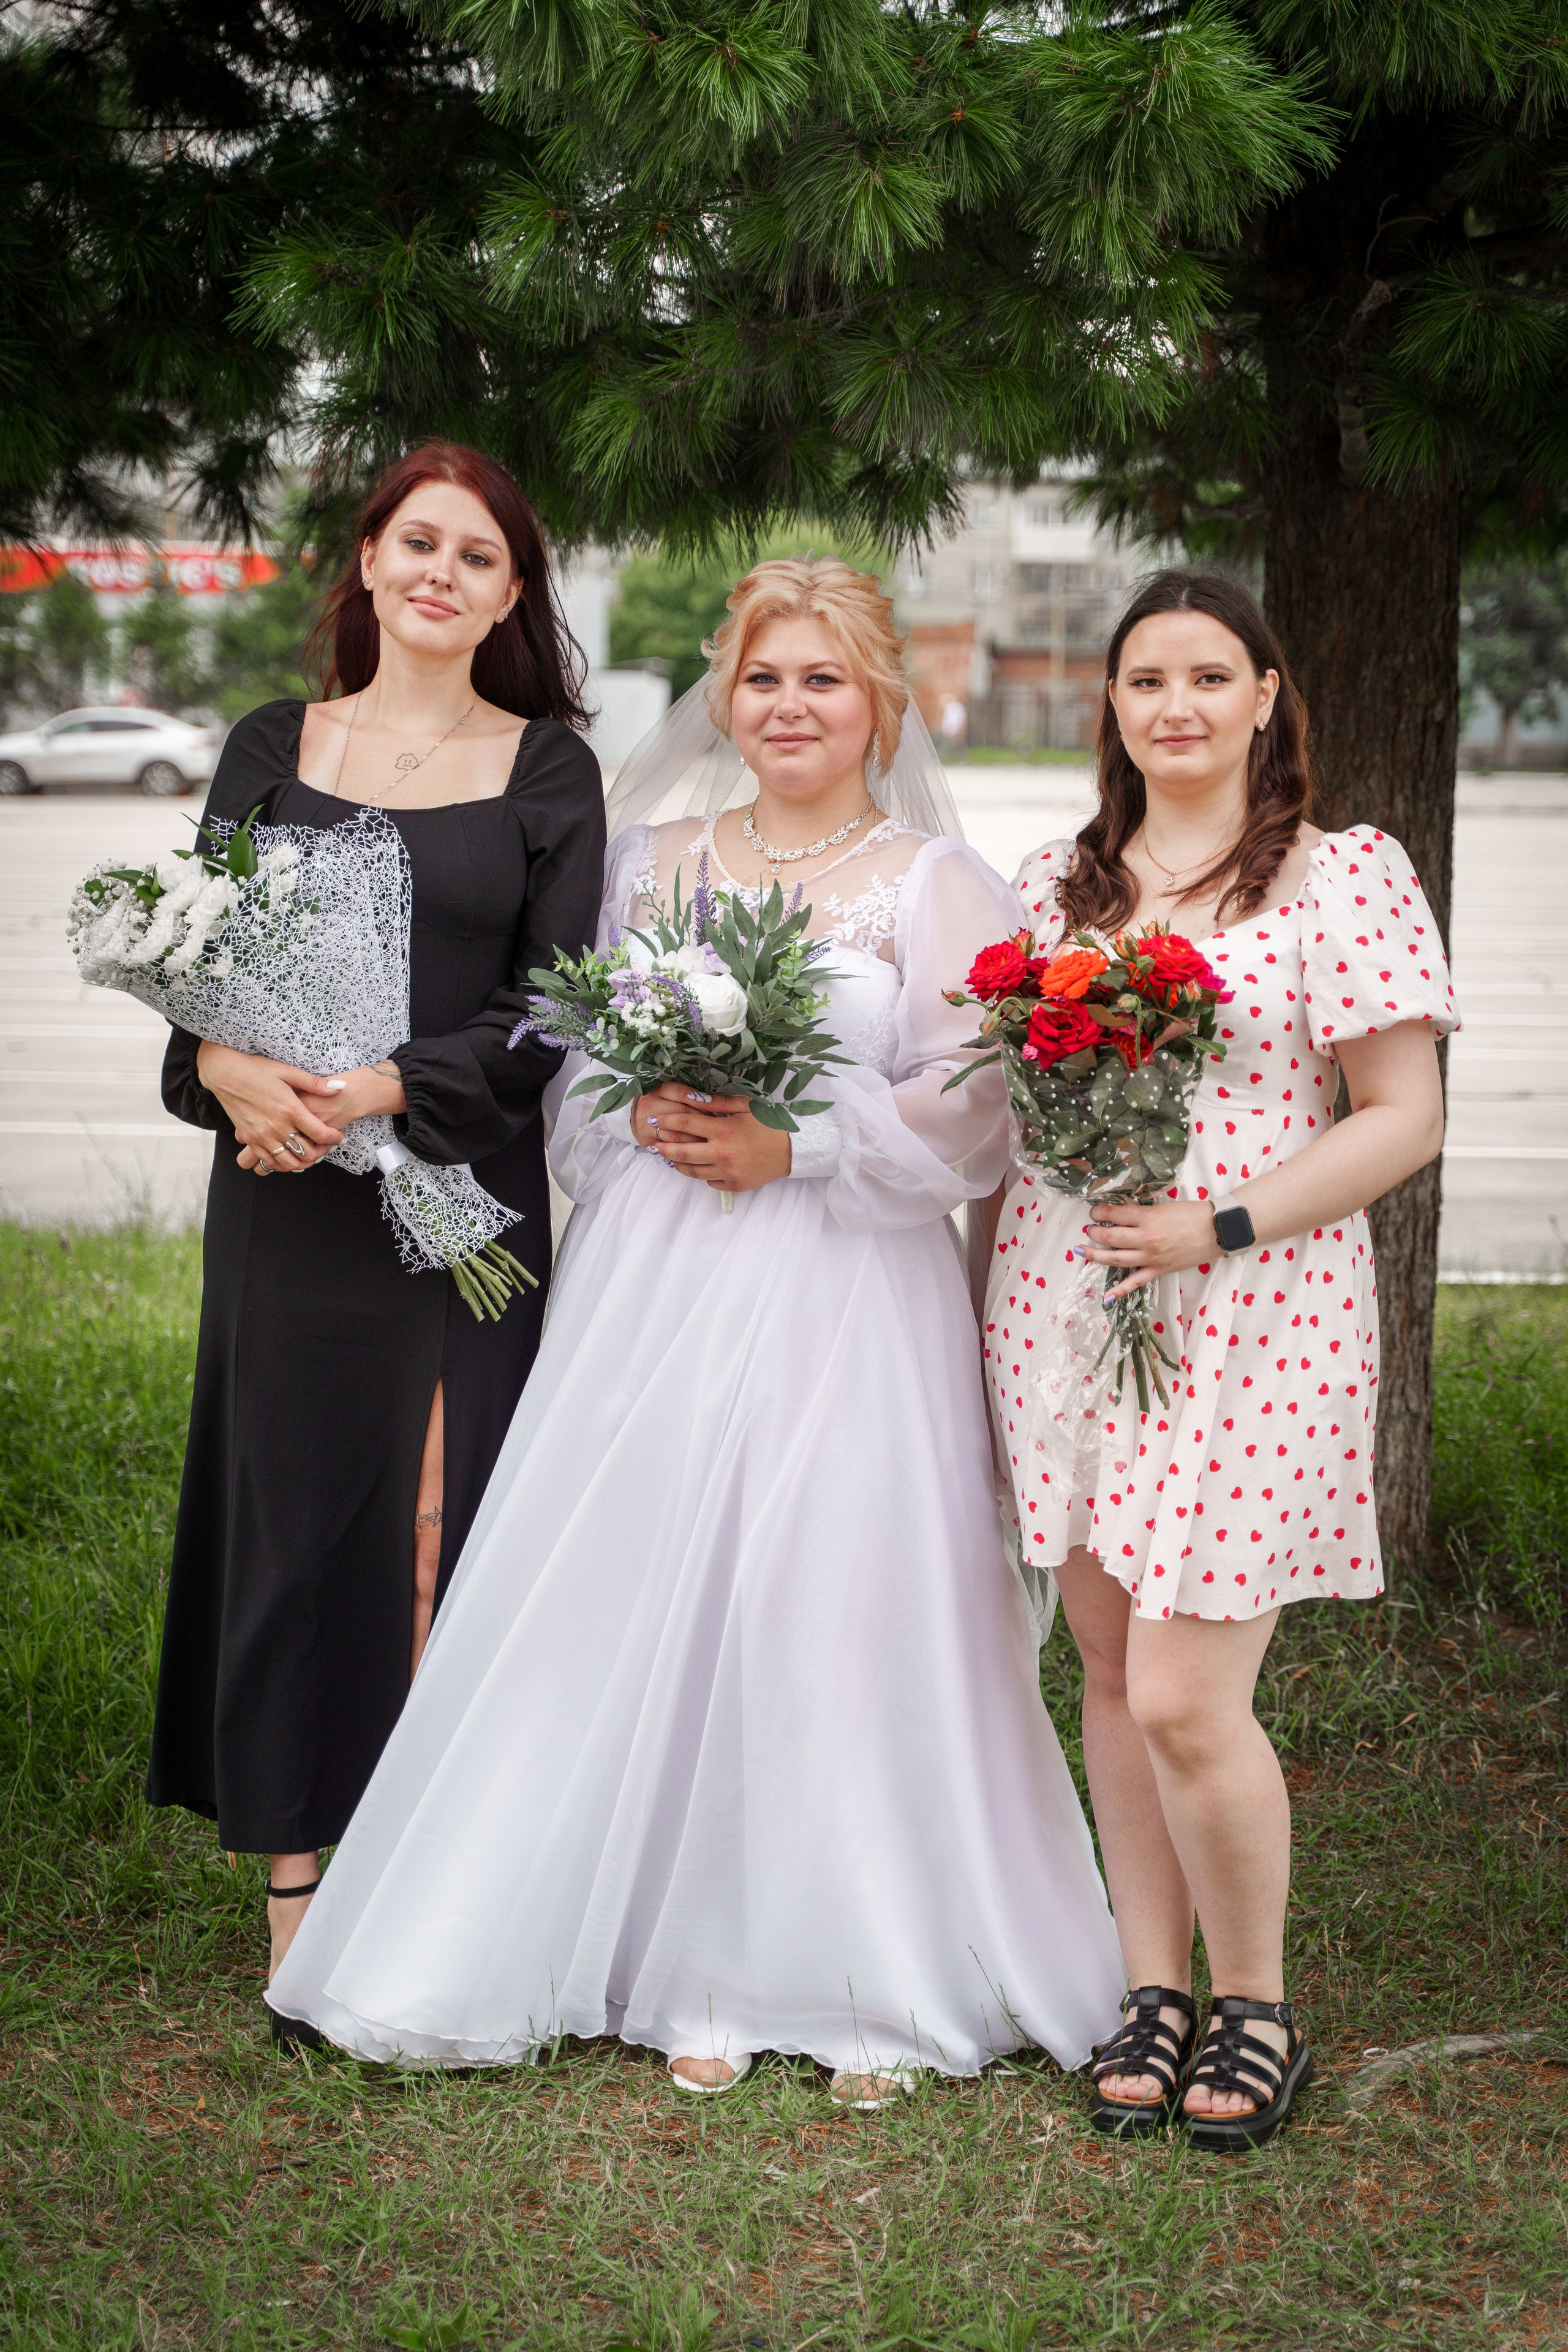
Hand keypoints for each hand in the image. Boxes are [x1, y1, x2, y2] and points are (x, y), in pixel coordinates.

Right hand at [197, 1040, 346, 1176]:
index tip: (339, 1137)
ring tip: (310, 1154)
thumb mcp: (287, 1071)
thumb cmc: (256, 1069)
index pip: (319, 1134)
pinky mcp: (250, 1139)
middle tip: (326, 1146)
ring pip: (288, 1162)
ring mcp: (261, 1135)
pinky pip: (269, 1161)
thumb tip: (339, 1088)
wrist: (224, 1074)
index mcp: (289, 1109)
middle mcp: (276, 1126)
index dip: (334, 1138)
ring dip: (303, 1162)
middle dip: (321, 1152)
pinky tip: (289, 1155)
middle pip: (306, 1153)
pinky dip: (282, 1164)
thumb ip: (313, 1083)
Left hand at [633, 1081, 791, 1192]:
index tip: (654, 1120)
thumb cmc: (768, 1124)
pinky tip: (698, 1166)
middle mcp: (723, 1153)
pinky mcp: (733, 1186)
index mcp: (724, 1130)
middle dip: (663, 1147)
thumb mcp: (744, 1106)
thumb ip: (716, 1102)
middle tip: (652, 1144)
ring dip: (678, 1163)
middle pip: (682, 1152)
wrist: (793, 1149)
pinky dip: (701, 1173)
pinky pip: (708, 1181)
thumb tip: (690, 1097)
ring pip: (692, 1171)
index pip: (686, 1123)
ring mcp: (727, 1172)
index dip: (667, 1121)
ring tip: (670, 1155)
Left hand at [1081, 1198, 1217, 1298]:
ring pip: (1116, 1259)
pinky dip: (1120, 1290)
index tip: (1094, 1212)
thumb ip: (1142, 1212)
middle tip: (1089, 1230)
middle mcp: (1146, 1238)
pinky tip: (1107, 1296)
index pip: (1114, 1214)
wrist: (1216, 1230)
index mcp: (1147, 1217)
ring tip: (1084, 1251)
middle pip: (1110, 1237)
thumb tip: (1121, 1214)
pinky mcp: (1159, 1270)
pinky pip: (1135, 1282)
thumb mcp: (1163, 1207)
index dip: (1099, 1212)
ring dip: (1096, 1255)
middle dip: (1094, 1232)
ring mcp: (1151, 1257)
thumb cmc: (1192, 1214)